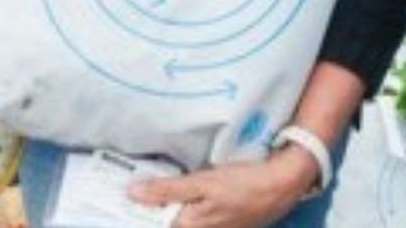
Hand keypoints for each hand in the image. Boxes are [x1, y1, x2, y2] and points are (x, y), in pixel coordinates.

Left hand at [128, 154, 312, 227]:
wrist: (283, 184)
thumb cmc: (245, 183)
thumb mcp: (204, 182)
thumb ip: (168, 189)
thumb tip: (132, 193)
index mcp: (189, 226)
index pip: (153, 221)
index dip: (137, 208)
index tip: (121, 193)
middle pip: (165, 220)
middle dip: (151, 204)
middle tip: (134, 183)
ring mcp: (212, 227)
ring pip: (180, 216)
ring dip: (166, 201)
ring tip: (153, 183)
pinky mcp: (222, 219)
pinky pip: (194, 213)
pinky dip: (184, 201)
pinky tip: (182, 187)